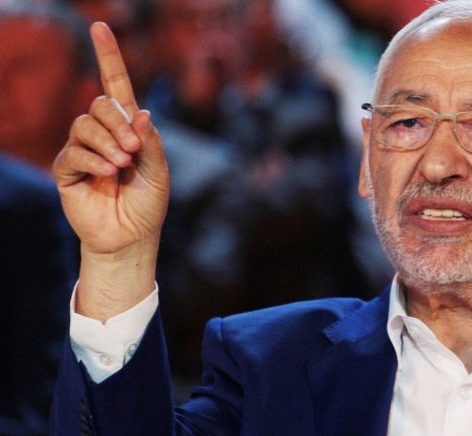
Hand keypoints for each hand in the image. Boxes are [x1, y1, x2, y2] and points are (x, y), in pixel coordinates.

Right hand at [52, 22, 168, 320]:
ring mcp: (83, 150)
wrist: (132, 237)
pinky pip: (73, 151)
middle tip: (134, 149)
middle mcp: (104, 134)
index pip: (115, 87)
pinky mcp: (67, 170)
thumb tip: (140, 111)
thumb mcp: (159, 171)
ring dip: (107, 141)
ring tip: (123, 164)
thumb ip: (152, 142)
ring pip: (84, 124)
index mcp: (128, 129)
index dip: (108, 57)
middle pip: (100, 105)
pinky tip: (108, 173)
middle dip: (119, 123)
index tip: (99, 27)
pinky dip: (93, 159)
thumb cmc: (149, 204)